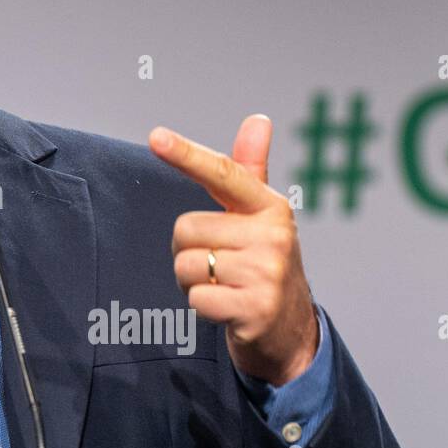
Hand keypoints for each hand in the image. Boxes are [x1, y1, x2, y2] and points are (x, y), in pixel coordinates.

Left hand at [149, 114, 318, 385]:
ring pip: (186, 265)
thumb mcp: (260, 216)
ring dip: (194, 281)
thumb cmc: (263, 262)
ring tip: (224, 285)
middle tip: (219, 264)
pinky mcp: (256, 308)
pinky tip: (227, 307)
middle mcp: (273, 236)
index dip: (187, 154)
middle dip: (190, 250)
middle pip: (185, 229)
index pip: (223, 174)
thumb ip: (249, 170)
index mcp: (270, 207)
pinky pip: (195, 298)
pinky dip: (201, 306)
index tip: (156, 137)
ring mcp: (267, 273)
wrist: (290, 328)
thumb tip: (258, 119)